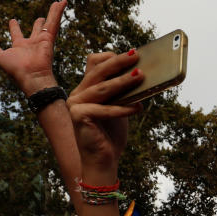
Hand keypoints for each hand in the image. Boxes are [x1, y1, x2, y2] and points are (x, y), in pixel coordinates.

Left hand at [0, 0, 65, 95]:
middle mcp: (32, 43)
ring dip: (54, 12)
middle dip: (38, 23)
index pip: (17, 34)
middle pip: (36, 29)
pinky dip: (58, 12)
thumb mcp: (0, 57)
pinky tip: (62, 3)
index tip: (12, 20)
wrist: (30, 76)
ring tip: (59, 3)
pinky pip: (54, 22)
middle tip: (40, 18)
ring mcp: (42, 40)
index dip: (14, 27)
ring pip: (49, 22)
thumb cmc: (15, 70)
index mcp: (20, 46)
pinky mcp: (49, 39)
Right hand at [67, 51, 142, 168]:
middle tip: (136, 56)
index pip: (94, 63)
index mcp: (86, 88)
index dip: (111, 58)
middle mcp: (77, 93)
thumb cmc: (112, 135)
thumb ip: (123, 91)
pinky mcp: (78, 116)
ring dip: (123, 82)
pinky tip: (138, 107)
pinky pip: (104, 109)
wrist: (103, 161)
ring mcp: (75, 104)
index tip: (132, 55)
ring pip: (102, 88)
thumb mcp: (120, 107)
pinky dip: (122, 109)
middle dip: (119, 62)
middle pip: (98, 71)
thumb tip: (141, 73)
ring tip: (140, 77)